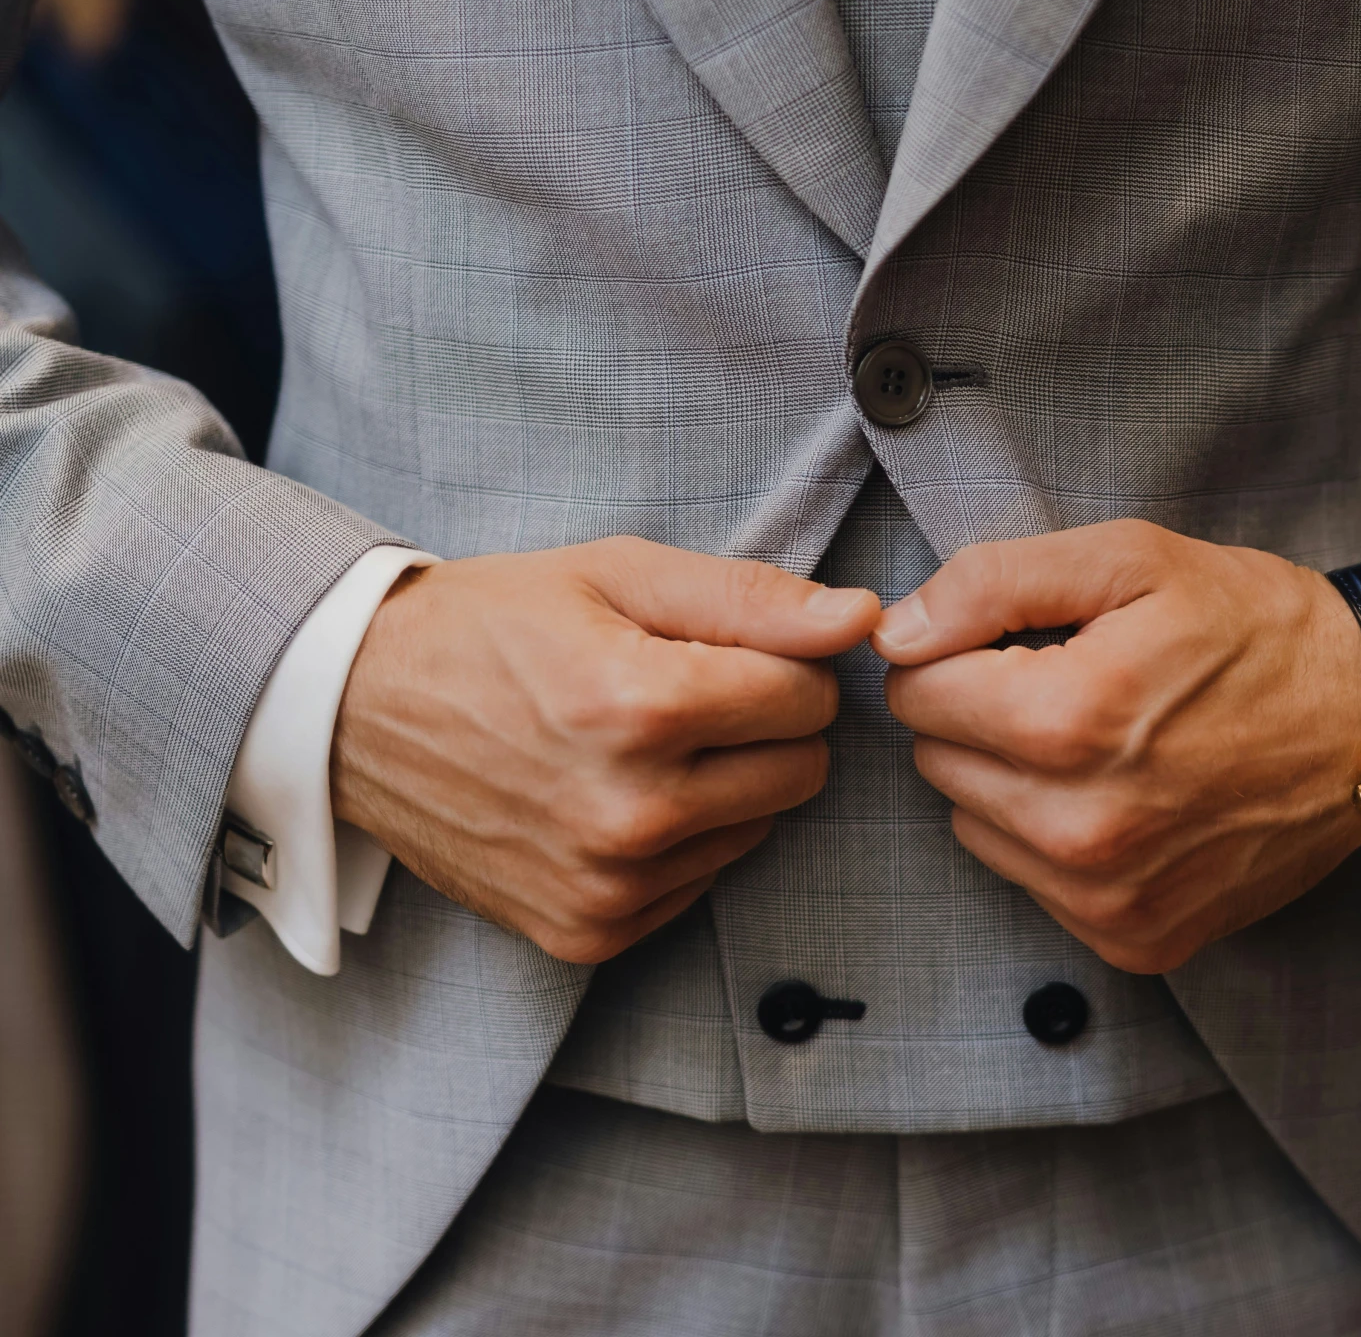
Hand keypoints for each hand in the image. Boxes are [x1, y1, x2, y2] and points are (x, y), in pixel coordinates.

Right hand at [332, 538, 879, 963]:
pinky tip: (613, 796)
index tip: (723, 651)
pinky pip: (701, 885)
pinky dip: (680, 842)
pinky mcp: (587, 931)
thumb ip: (751, 597)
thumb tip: (859, 619)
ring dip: (724, 785)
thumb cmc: (493, 626)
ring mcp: (606, 883)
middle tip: (686, 694)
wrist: (355, 710)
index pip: (809, 697)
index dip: (779, 663)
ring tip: (638, 744)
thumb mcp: (617, 575)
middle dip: (765, 726)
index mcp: (641, 708)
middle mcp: (630, 811)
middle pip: (801, 771)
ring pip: (758, 830)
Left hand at [873, 523, 1360, 973]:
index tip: (1024, 643)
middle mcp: (1082, 827)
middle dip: (986, 716)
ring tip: (1108, 741)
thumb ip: (996, 582)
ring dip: (1015, 780)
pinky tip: (1131, 796)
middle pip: (938, 761)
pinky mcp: (1135, 939)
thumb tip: (896, 632)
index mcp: (1071, 721)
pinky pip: (1033, 883)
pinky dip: (1059, 839)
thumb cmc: (1256, 630)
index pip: (917, 691)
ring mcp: (1109, 896)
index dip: (960, 652)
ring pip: (975, 825)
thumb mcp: (1134, 559)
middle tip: (1074, 685)